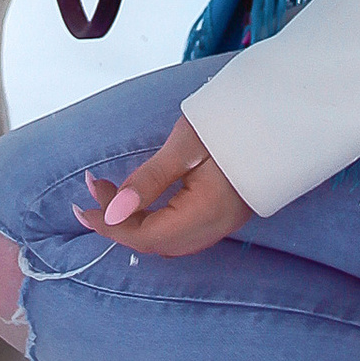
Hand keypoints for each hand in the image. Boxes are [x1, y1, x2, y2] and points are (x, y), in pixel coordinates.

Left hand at [77, 114, 253, 258]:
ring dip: (134, 224)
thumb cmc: (229, 124)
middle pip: (154, 243)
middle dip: (118, 223)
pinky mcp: (223, 216)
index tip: (82, 204)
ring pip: (166, 241)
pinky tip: (140, 203)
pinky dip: (153, 223)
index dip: (110, 225)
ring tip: (109, 195)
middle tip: (94, 189)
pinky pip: (180, 233)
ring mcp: (222, 225)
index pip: (145, 236)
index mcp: (205, 213)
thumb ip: (148, 180)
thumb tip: (112, 212)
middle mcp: (214, 228)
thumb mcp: (184, 146)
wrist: (277, 117)